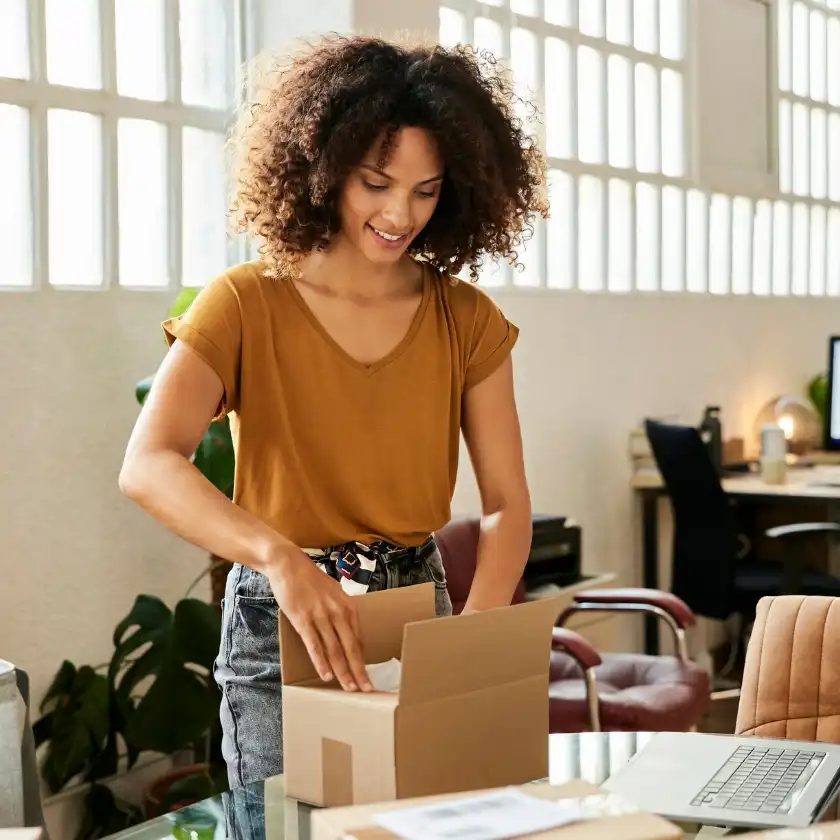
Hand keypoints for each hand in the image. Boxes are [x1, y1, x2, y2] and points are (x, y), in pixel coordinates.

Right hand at [265, 544, 372, 691]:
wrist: (289, 565)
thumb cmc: (311, 580)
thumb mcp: (334, 593)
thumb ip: (341, 612)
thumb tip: (348, 633)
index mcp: (348, 606)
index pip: (359, 640)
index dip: (363, 661)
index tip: (367, 676)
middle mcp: (338, 612)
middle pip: (351, 648)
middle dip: (359, 671)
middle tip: (366, 691)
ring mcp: (320, 616)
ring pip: (335, 650)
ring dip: (342, 671)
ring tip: (349, 689)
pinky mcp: (303, 619)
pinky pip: (314, 645)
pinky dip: (320, 662)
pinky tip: (325, 675)